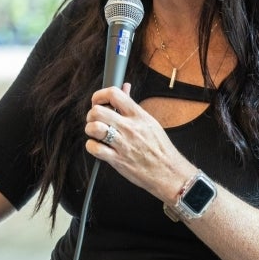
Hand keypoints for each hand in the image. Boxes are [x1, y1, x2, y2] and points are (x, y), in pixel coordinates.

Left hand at [84, 85, 193, 200]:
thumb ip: (132, 104)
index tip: (98, 102)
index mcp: (138, 115)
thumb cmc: (159, 147)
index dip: (100, 95)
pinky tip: (98, 146)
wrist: (168, 171)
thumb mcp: (149, 121)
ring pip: (94, 128)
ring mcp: (122, 144)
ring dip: (90, 130)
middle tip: (96, 120)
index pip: (114, 94)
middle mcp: (129, 127)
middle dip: (92, 114)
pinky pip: (95, 148)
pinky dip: (92, 146)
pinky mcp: (117, 160)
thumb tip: (125, 87)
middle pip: (98, 111)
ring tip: (97, 133)